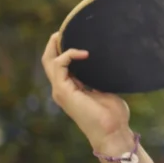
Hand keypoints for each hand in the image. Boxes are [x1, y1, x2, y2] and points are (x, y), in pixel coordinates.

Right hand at [42, 32, 131, 151]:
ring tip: (65, 34)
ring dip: (56, 46)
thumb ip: (100, 79)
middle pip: (49, 62)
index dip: (63, 50)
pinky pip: (59, 66)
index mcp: (71, 89)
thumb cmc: (113, 115)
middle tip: (62, 30)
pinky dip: (69, 55)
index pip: (59, 66)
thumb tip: (107, 64)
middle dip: (54, 44)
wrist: (112, 132)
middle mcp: (62, 89)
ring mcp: (61, 90)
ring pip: (49, 62)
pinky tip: (84, 53)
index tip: (74, 36)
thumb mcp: (106, 91)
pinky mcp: (64, 91)